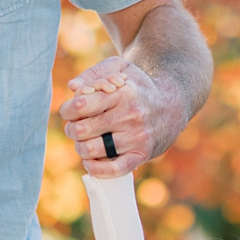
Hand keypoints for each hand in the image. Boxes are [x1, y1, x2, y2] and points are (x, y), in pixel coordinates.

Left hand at [60, 57, 180, 177]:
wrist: (172, 105)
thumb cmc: (137, 87)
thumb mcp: (120, 69)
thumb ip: (94, 73)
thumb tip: (72, 86)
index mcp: (122, 93)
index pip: (81, 105)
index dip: (67, 110)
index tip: (70, 111)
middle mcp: (130, 116)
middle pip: (82, 130)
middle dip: (71, 129)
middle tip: (76, 127)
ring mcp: (136, 137)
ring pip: (92, 150)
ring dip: (80, 148)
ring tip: (85, 141)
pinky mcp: (140, 155)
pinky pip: (113, 170)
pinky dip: (95, 169)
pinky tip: (90, 161)